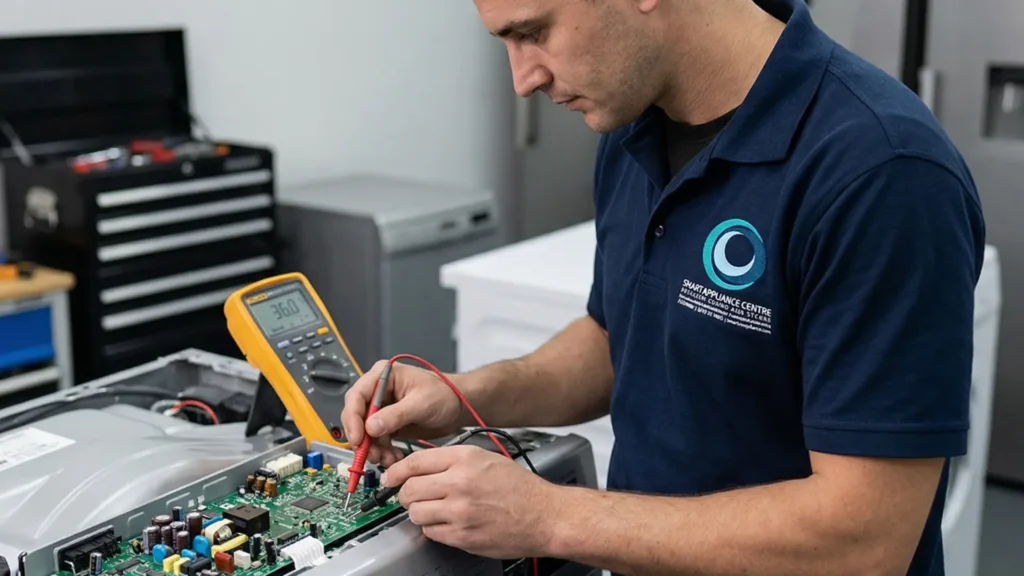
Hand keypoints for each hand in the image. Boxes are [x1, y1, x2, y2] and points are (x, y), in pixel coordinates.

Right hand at [341, 360, 463, 466]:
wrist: (458, 407)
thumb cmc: (445, 394)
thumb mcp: (421, 403)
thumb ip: (395, 415)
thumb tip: (371, 427)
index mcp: (383, 376)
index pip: (356, 396)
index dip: (353, 418)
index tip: (358, 438)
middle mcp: (378, 391)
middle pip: (357, 415)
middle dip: (362, 438)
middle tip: (370, 454)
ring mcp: (382, 408)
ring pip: (365, 432)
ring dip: (373, 448)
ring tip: (387, 459)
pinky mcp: (388, 424)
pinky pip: (377, 440)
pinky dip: (382, 451)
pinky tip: (393, 458)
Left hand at [383, 445, 556, 558]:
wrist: (544, 515)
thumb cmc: (519, 488)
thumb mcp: (486, 459)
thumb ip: (452, 460)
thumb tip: (420, 466)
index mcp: (465, 459)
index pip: (414, 462)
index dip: (396, 471)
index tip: (390, 477)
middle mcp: (460, 483)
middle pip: (409, 489)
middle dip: (405, 494)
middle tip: (412, 496)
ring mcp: (460, 511)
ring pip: (415, 513)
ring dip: (420, 512)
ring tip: (435, 510)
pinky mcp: (462, 535)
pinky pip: (431, 532)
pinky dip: (435, 529)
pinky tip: (449, 522)